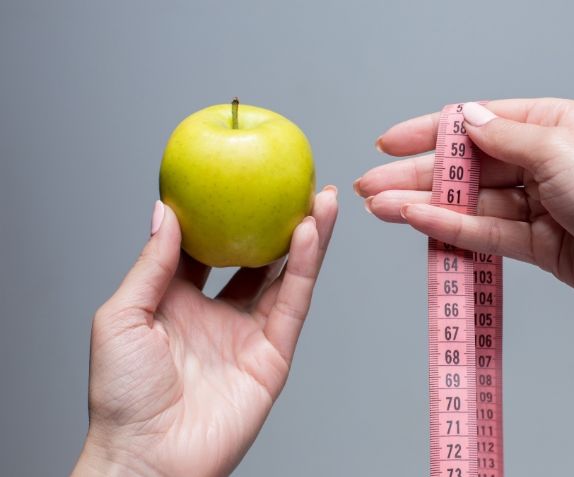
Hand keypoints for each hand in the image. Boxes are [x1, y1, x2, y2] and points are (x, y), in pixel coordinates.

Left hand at [73, 186, 337, 476]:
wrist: (148, 457)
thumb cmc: (121, 396)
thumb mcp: (120, 316)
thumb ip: (151, 264)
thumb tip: (166, 213)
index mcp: (177, 303)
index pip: (208, 249)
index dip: (225, 215)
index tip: (238, 180)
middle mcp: (217, 315)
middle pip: (256, 257)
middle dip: (278, 222)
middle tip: (297, 185)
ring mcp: (248, 334)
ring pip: (284, 276)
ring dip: (306, 238)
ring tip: (322, 199)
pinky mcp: (273, 355)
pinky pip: (291, 303)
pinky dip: (304, 268)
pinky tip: (310, 234)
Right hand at [355, 99, 573, 333]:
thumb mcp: (558, 148)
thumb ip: (503, 136)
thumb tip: (465, 118)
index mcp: (554, 124)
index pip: (478, 122)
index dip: (430, 132)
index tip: (388, 143)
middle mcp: (545, 161)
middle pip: (468, 165)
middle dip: (418, 174)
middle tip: (372, 185)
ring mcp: (540, 204)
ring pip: (471, 202)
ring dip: (425, 204)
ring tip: (381, 209)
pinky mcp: (538, 243)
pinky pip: (487, 231)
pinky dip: (453, 228)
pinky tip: (418, 223)